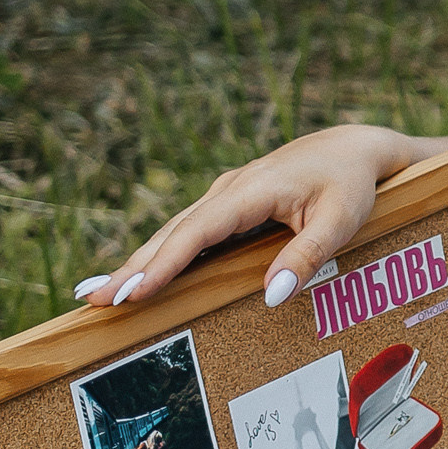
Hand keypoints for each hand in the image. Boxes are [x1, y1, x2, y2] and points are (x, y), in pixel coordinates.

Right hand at [73, 123, 421, 315]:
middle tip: (93, 300)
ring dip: (137, 262)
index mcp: (251, 190)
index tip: (133, 292)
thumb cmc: (350, 183)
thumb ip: (307, 256)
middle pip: (172, 233)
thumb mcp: (341, 220)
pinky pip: (187, 232)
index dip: (163, 264)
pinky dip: (159, 253)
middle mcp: (229, 190)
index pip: (197, 233)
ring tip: (99, 293)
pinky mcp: (229, 205)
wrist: (354, 148)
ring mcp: (225, 196)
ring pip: (174, 232)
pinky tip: (139, 276)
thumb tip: (271, 297)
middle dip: (132, 267)